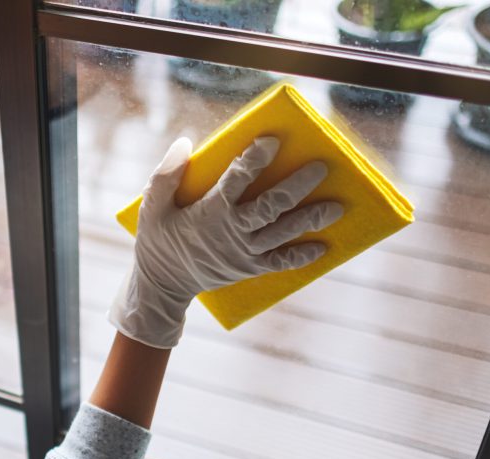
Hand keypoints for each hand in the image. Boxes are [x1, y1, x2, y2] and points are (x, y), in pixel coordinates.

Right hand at [109, 136, 342, 347]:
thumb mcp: (152, 207)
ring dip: (311, 218)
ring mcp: (244, 252)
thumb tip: (186, 142)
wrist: (163, 286)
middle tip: (321, 167)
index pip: (237, 178)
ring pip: (284, 232)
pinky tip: (323, 247)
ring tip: (337, 206)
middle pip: (272, 205)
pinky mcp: (250, 268)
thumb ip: (167, 175)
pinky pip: (281, 262)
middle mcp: (233, 231)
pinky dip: (302, 256)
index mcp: (210, 211)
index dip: (255, 158)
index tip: (272, 140)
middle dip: (298, 185)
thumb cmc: (158, 240)